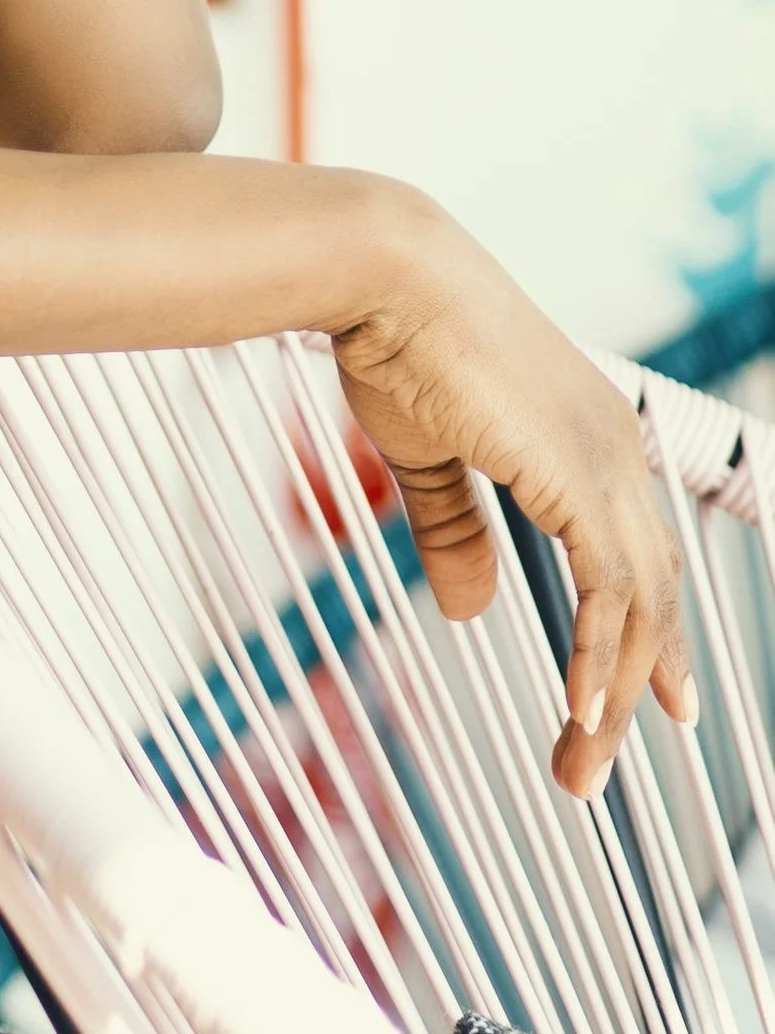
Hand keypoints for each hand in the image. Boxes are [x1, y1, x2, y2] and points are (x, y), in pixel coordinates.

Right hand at [328, 202, 694, 798]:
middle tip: (595, 756)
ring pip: (639, 602)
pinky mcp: (577, 472)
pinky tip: (584, 707)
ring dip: (612, 690)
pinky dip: (601, 655)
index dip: (645, 631)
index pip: (637, 552)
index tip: (648, 700)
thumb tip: (469, 608)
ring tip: (579, 761)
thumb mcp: (427, 453)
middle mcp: (611, 447)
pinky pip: (611, 587)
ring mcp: (603, 457)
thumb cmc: (394, 337)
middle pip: (650, 590)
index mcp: (585, 434)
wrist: (382, 273)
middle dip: (633, 682)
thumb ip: (454, 529)